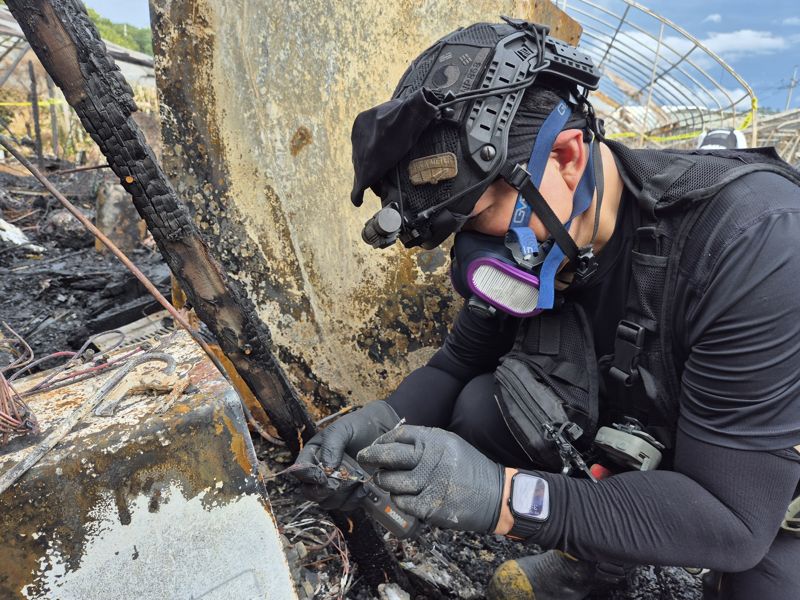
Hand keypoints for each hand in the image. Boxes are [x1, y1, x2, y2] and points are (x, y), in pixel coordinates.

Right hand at [292, 401, 400, 509]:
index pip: (300, 471)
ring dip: (342, 495)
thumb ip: (331, 446)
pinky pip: (345, 506)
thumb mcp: (342, 430)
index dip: (308, 477)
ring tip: (357, 479)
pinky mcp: (349, 494)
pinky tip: (364, 487)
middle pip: (310, 493)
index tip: (323, 476)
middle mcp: (319, 473)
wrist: (380, 432)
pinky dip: (354, 499)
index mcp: (311, 455)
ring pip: (327, 502)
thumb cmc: (357, 427)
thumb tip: (326, 469)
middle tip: (338, 483)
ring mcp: (334, 486)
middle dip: (324, 491)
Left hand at [357, 425, 503, 531]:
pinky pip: (401, 501)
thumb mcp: (450, 444)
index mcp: (436, 440)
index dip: (381, 440)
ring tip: (385, 479)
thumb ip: (424, 441)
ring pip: (391, 481)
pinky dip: (399, 498)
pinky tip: (404, 495)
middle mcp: (431, 458)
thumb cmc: (469, 469)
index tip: (374, 446)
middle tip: (364, 458)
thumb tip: (391, 444)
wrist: (495, 495)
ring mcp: (429, 483)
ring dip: (384, 481)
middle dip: (371, 457)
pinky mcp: (429, 505)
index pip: (399, 435)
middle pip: (389, 455)